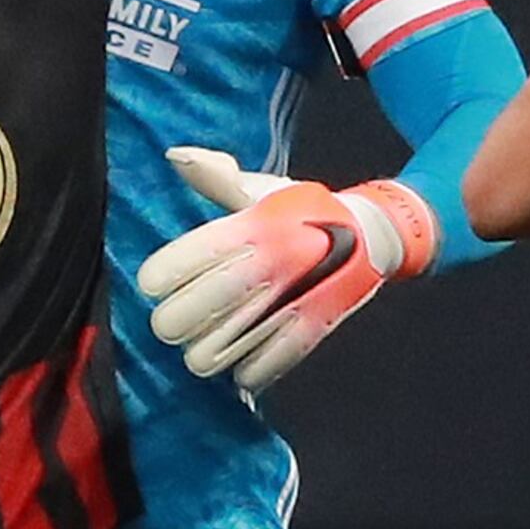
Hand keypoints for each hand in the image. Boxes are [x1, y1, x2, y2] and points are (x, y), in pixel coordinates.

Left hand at [134, 147, 438, 393]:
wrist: (372, 234)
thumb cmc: (302, 214)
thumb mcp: (263, 190)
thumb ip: (217, 178)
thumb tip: (177, 156)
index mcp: (249, 225)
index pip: (184, 260)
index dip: (160, 277)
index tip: (157, 282)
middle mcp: (266, 261)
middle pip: (185, 315)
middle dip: (171, 323)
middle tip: (174, 322)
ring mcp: (290, 297)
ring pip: (212, 351)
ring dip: (203, 352)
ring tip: (205, 344)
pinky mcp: (313, 327)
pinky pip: (261, 367)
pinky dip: (246, 372)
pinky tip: (242, 363)